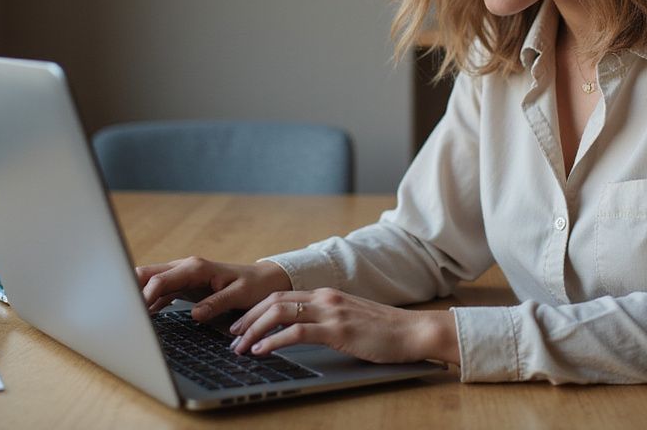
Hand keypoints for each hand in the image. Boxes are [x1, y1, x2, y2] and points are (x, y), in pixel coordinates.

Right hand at [135, 257, 291, 317]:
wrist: (263, 279)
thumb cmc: (253, 286)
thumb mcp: (240, 295)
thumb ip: (217, 303)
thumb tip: (196, 314)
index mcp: (195, 268)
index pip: (160, 280)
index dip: (143, 295)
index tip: (134, 312)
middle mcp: (185, 268)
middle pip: (147, 274)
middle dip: (129, 289)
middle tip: (117, 311)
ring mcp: (182, 276)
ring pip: (149, 282)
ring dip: (135, 295)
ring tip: (121, 316)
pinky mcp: (183, 286)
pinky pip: (159, 292)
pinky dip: (148, 302)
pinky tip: (140, 317)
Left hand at [227, 288, 458, 364]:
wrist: (414, 331)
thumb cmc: (385, 330)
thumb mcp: (350, 319)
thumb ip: (327, 320)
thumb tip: (302, 332)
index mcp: (327, 295)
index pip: (281, 296)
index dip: (256, 310)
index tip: (241, 326)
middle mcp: (325, 298)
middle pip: (274, 300)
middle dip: (247, 319)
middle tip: (232, 337)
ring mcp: (331, 312)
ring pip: (279, 312)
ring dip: (254, 330)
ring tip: (240, 347)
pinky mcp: (338, 330)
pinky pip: (296, 332)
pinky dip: (273, 340)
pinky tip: (262, 351)